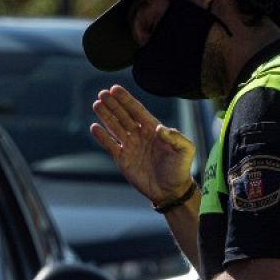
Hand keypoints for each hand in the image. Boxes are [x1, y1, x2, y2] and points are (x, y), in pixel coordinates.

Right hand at [90, 86, 196, 204]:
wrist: (170, 191)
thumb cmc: (180, 169)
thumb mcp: (185, 150)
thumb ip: (175, 137)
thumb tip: (158, 128)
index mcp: (154, 129)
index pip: (137, 110)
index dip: (126, 99)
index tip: (115, 89)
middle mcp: (140, 135)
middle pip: (123, 115)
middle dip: (113, 104)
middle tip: (102, 93)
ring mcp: (130, 146)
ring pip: (115, 127)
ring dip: (106, 116)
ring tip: (96, 104)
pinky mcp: (123, 159)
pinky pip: (110, 145)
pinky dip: (102, 136)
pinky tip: (94, 127)